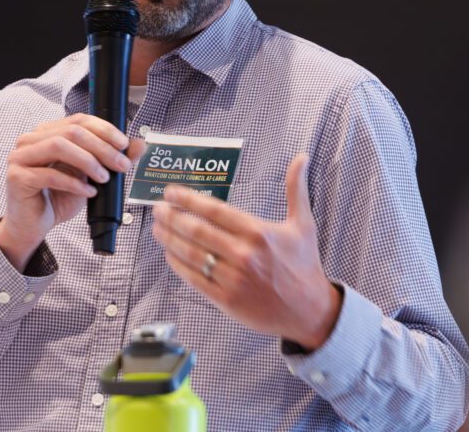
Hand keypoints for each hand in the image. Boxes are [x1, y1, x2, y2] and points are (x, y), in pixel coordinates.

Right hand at [0, 114, 144, 270]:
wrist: (34, 226)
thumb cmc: (58, 198)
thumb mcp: (90, 176)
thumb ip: (111, 158)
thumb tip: (139, 144)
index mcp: (47, 132)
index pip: (78, 120)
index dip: (104, 130)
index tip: (124, 145)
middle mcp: (30, 140)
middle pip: (72, 132)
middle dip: (102, 148)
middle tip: (121, 165)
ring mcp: (20, 157)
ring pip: (59, 146)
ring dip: (88, 161)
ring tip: (105, 178)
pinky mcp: (17, 177)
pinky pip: (50, 175)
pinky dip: (74, 183)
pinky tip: (89, 192)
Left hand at [152, 153, 341, 350]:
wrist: (311, 311)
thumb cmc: (304, 265)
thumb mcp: (303, 224)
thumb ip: (296, 189)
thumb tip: (301, 157)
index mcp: (258, 232)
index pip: (214, 210)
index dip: (187, 199)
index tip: (170, 192)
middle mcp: (244, 254)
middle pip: (197, 231)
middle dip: (172, 217)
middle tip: (157, 209)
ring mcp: (233, 279)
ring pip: (191, 255)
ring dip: (169, 239)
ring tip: (157, 228)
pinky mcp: (227, 300)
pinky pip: (195, 279)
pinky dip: (178, 266)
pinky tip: (169, 254)